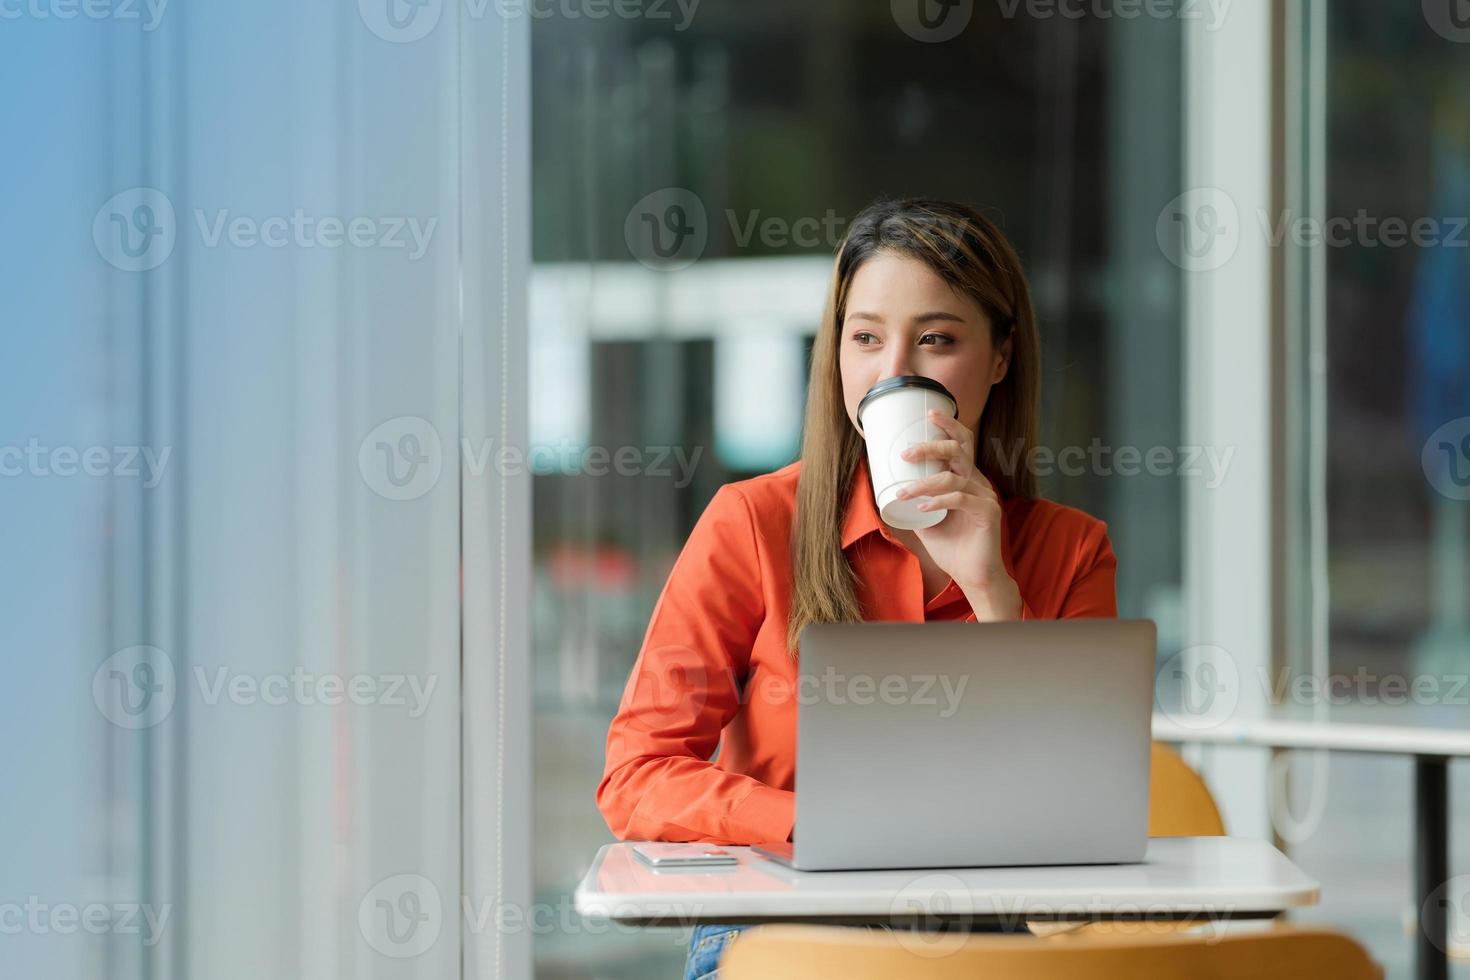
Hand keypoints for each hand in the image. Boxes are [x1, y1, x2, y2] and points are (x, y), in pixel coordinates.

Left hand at [894, 409, 1021, 618]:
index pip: (962, 444)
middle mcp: (978, 482)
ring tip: (904, 492)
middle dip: (931, 447)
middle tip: (906, 453)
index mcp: (966, 479)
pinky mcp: (987, 513)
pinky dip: (938, 502)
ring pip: (953, 477)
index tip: (929, 414)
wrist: (975, 577)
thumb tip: (888, 492)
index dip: (949, 426)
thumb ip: (915, 504)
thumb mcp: (927, 522)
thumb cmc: (953, 549)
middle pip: (959, 451)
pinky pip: (960, 499)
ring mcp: (985, 496)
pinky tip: (922, 508)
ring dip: (924, 483)